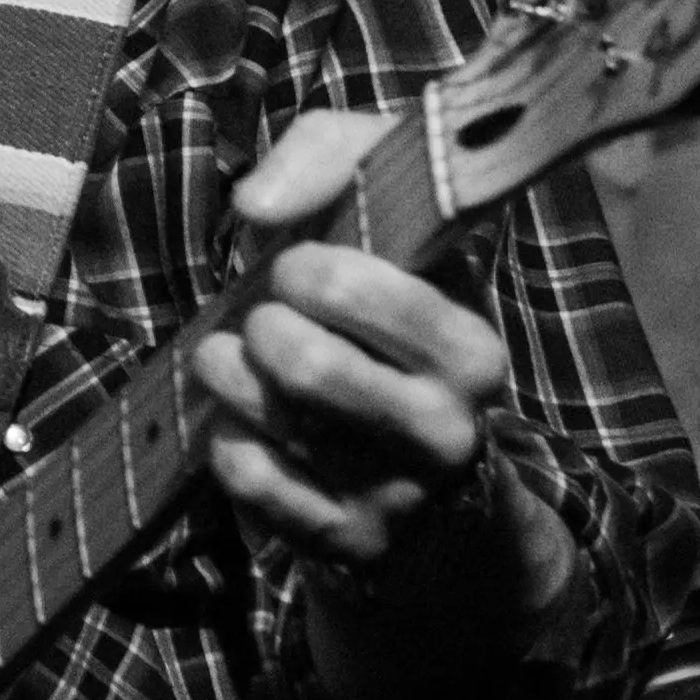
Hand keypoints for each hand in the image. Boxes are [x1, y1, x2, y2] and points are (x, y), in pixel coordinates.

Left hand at [187, 107, 508, 586]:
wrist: (439, 485)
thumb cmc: (397, 324)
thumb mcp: (397, 217)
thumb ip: (336, 154)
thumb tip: (257, 205)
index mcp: (473, 349)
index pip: (355, 286)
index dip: (304, 266)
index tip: (300, 267)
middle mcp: (447, 431)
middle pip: (302, 361)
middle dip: (260, 324)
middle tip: (267, 318)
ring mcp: (397, 498)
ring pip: (267, 415)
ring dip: (228, 371)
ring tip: (237, 357)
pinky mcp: (347, 546)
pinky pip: (247, 476)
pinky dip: (226, 436)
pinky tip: (246, 421)